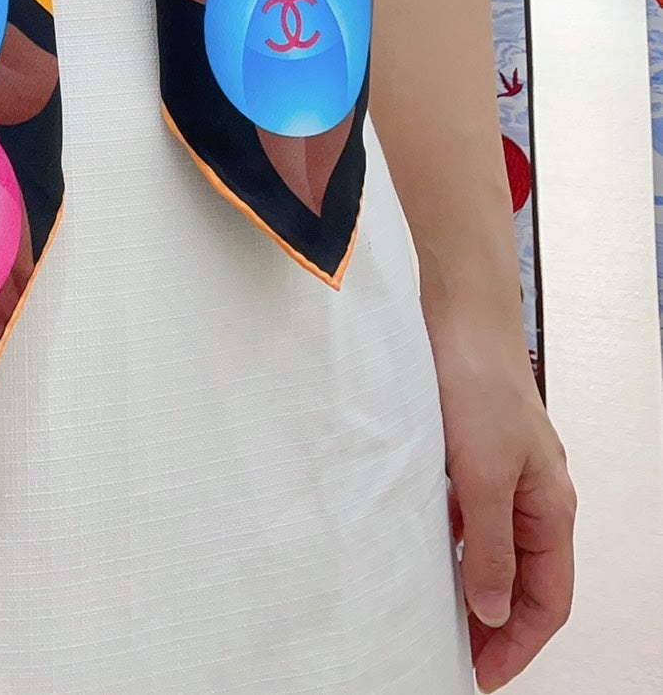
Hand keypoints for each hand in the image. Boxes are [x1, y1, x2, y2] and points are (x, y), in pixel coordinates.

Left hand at [430, 310, 576, 690]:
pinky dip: (450, 541)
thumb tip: (494, 614)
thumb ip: (491, 546)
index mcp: (551, 507)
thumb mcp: (486, 474)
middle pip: (524, 580)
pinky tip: (419, 549)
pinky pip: (467, 514)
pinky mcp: (469, 451)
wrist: (457, 312)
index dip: (519, 644)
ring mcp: (502, 473)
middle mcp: (533, 495)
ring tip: (433, 614)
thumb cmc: (478, 382)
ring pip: (492, 547)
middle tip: (456, 655)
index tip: (481, 675)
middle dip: (495, 624)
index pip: (549, 599)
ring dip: (470, 583)